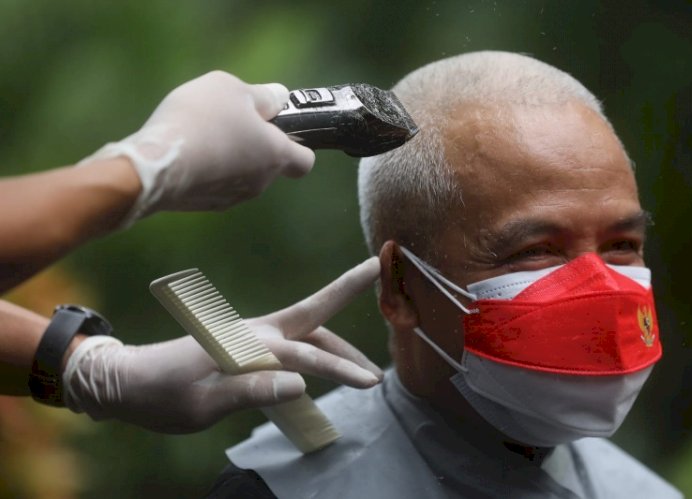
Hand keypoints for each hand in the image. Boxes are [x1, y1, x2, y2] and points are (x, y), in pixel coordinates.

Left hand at [62, 257, 381, 432]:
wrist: (127, 380)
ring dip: (337, 340)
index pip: (306, 355)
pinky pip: (290, 342)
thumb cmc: (162, 395)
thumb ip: (252, 390)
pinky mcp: (244, 343)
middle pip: (313, 314)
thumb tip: (300, 385)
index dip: (341, 368)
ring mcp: (250, 335)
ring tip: (366, 365)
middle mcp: (254, 332)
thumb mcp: (203, 403)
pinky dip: (316, 347)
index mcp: (247, 345)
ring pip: (305, 331)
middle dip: (347, 290)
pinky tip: (324, 363)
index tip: (371, 380)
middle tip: (380, 269)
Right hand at [80, 71, 314, 225]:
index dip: (298, 144)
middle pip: (267, 164)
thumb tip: (279, 100)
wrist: (154, 164)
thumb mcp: (232, 89)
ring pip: (239, 174)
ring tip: (200, 133)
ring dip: (228, 156)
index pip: (304, 161)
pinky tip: (184, 152)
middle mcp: (260, 183)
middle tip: (228, 120)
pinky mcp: (204, 206)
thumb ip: (262, 96)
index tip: (280, 129)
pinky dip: (206, 170)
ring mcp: (232, 198)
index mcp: (275, 155)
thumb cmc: (201, 119)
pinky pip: (213, 184)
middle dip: (254, 144)